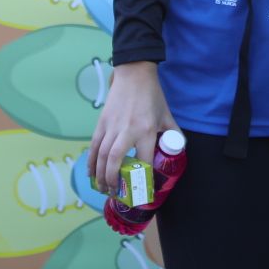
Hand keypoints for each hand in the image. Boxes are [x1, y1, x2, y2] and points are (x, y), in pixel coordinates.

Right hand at [89, 61, 176, 194]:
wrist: (134, 74)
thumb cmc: (152, 96)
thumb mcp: (167, 115)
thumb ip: (173, 133)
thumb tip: (177, 149)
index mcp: (147, 130)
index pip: (144, 160)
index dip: (143, 178)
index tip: (143, 191)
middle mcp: (128, 130)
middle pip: (116, 161)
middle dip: (113, 180)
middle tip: (115, 194)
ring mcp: (112, 127)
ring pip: (102, 155)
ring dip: (101, 175)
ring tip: (103, 188)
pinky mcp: (102, 123)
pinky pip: (94, 146)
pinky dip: (91, 162)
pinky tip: (91, 174)